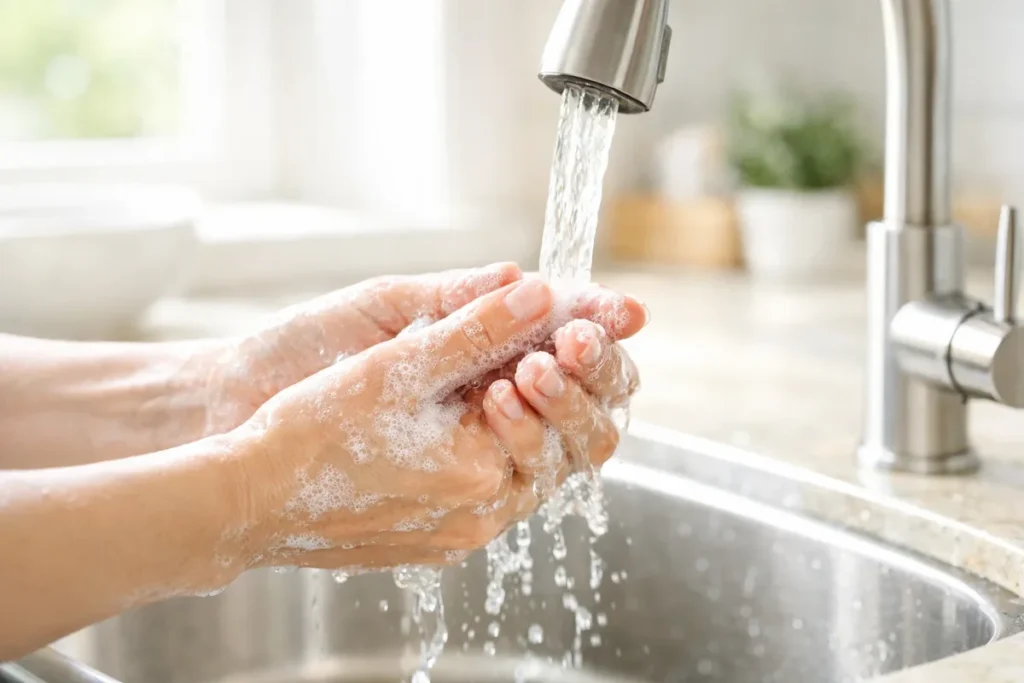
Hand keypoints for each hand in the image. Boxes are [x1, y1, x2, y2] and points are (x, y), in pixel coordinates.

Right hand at [230, 278, 646, 570]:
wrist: (246, 501)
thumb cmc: (312, 431)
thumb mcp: (399, 366)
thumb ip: (477, 328)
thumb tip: (540, 294)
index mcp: (484, 475)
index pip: (551, 414)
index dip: (554, 365)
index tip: (535, 333)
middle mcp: (480, 520)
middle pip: (544, 451)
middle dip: (541, 397)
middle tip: (523, 355)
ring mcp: (456, 538)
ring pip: (514, 475)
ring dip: (511, 427)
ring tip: (484, 384)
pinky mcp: (431, 545)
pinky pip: (479, 498)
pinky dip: (480, 458)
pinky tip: (453, 425)